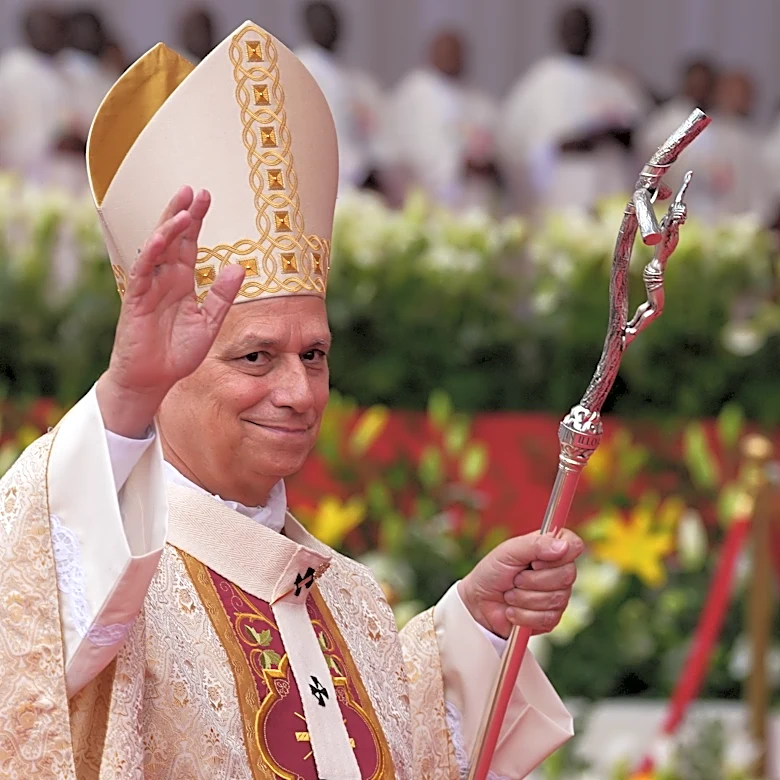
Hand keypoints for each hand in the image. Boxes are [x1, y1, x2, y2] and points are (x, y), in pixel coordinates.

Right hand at [97, 186, 245, 437]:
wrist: (153, 379)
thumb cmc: (177, 352)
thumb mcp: (209, 323)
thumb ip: (223, 297)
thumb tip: (240, 266)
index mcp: (182, 283)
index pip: (189, 245)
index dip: (196, 221)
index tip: (205, 196)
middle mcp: (164, 280)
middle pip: (173, 239)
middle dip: (183, 213)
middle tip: (194, 189)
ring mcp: (149, 288)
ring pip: (158, 249)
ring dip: (169, 227)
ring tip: (184, 206)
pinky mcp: (136, 300)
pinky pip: (143, 272)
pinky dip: (151, 253)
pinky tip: (162, 237)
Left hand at [459, 530, 583, 638]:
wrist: (479, 603)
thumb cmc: (493, 572)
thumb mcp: (509, 551)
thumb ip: (535, 544)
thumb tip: (564, 546)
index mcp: (551, 548)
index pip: (574, 545)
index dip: (557, 555)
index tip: (535, 561)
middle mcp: (559, 571)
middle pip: (567, 575)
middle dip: (533, 580)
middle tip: (515, 578)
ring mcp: (558, 596)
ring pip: (556, 599)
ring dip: (524, 598)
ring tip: (510, 594)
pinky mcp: (551, 618)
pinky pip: (548, 618)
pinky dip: (523, 614)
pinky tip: (512, 610)